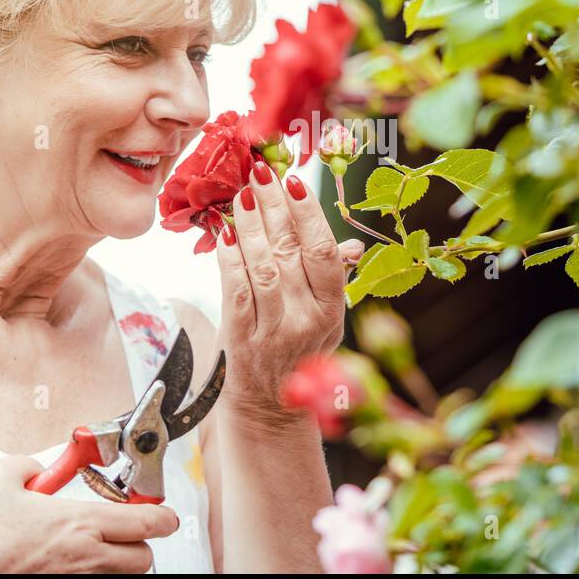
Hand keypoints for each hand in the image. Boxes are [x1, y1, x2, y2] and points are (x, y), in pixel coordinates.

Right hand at [0, 456, 178, 572]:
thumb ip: (26, 464)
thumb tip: (36, 466)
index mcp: (79, 523)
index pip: (148, 521)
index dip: (163, 516)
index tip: (163, 514)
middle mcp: (86, 557)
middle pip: (144, 559)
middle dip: (141, 545)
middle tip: (126, 533)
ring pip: (121, 578)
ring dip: (117, 564)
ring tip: (96, 551)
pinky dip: (94, 577)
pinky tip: (72, 567)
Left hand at [214, 161, 363, 425]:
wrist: (270, 406)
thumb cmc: (301, 349)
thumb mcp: (328, 317)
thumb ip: (334, 278)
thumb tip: (353, 247)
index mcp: (333, 310)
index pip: (323, 254)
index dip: (309, 214)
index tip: (296, 181)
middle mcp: (306, 320)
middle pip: (290, 252)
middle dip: (274, 207)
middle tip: (261, 172)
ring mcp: (272, 331)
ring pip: (261, 267)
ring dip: (250, 226)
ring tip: (242, 194)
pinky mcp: (240, 338)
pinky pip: (234, 288)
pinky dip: (229, 256)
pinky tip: (224, 231)